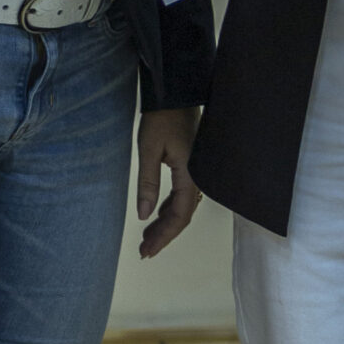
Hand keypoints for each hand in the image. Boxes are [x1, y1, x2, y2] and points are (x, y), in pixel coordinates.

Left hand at [137, 108, 202, 258]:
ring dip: (167, 222)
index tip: (146, 251)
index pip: (179, 216)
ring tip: (148, 237)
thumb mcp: (149, 150)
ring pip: (184, 206)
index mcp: (190, 175)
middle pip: (183, 215)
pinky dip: (171, 207)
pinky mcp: (193, 164)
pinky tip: (158, 213)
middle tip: (144, 251)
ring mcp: (198, 170)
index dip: (163, 236)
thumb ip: (148, 184)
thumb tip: (144, 216)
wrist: (177, 91)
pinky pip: (184, 194)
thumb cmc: (162, 118)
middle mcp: (198, 176)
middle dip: (164, 234)